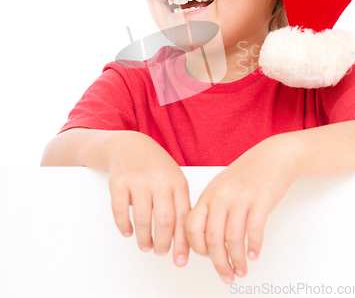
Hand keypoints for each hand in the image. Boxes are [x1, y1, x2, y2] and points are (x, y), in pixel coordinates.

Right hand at [106, 132, 190, 266]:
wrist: (130, 145)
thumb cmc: (156, 168)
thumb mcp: (174, 181)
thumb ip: (180, 206)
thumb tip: (184, 241)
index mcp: (177, 182)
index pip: (183, 217)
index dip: (182, 242)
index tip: (180, 260)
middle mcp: (159, 180)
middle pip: (164, 220)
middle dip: (162, 243)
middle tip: (160, 252)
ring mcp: (138, 180)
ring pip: (142, 218)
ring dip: (143, 238)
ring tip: (145, 246)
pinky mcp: (119, 181)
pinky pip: (120, 210)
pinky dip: (124, 226)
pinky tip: (127, 232)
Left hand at [185, 135, 296, 282]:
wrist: (272, 156)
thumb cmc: (247, 173)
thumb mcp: (221, 187)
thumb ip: (211, 209)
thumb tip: (205, 240)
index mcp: (208, 194)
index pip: (193, 227)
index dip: (198, 248)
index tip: (207, 259)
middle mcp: (221, 196)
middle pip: (213, 238)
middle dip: (219, 262)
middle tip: (226, 274)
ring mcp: (241, 197)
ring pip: (233, 238)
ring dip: (237, 259)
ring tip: (241, 269)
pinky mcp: (261, 200)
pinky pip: (254, 230)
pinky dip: (253, 246)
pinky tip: (254, 254)